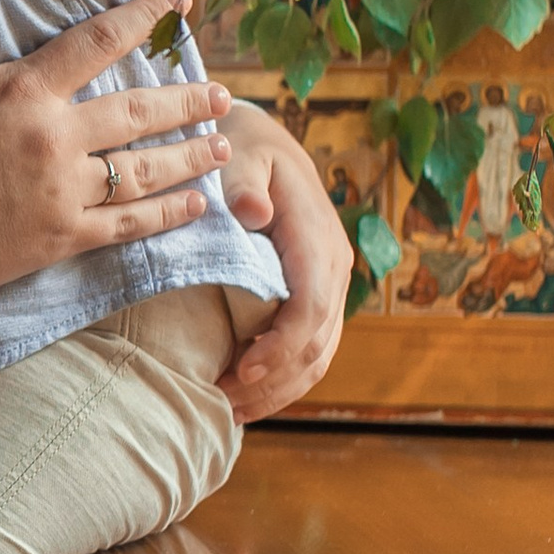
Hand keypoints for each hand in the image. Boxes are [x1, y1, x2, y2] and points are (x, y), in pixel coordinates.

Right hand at [0, 0, 232, 307]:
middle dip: (188, 100)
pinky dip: (168, 214)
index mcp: (26, 92)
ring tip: (224, 145)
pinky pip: (129, 223)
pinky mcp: (63, 237)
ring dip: (191, 156)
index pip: (98, 42)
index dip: (143, 16)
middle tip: (223, 93)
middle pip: (140, 110)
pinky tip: (198, 204)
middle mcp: (56, 138)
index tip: (178, 3)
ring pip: (145, 169)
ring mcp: (64, 191)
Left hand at [216, 101, 348, 422]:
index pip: (310, 306)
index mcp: (317, 239)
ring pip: (319, 354)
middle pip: (317, 342)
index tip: (243, 369)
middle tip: (221, 401)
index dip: (282, 345)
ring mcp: (329, 285)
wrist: (263, 143)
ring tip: (231, 410)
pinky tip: (249, 395)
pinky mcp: (317, 295)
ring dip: (280, 389)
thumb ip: (243, 184)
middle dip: (273, 380)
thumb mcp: (240, 154)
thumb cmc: (244, 149)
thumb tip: (255, 216)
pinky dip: (286, 378)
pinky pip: (312, 348)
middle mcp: (333, 267)